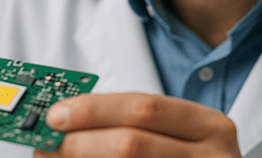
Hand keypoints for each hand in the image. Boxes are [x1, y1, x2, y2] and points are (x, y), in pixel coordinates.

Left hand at [33, 93, 241, 157]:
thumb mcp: (179, 139)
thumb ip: (136, 127)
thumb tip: (67, 122)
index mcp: (209, 126)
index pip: (143, 107)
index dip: (94, 109)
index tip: (55, 113)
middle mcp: (214, 156)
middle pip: (132, 142)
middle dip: (81, 142)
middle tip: (47, 143)